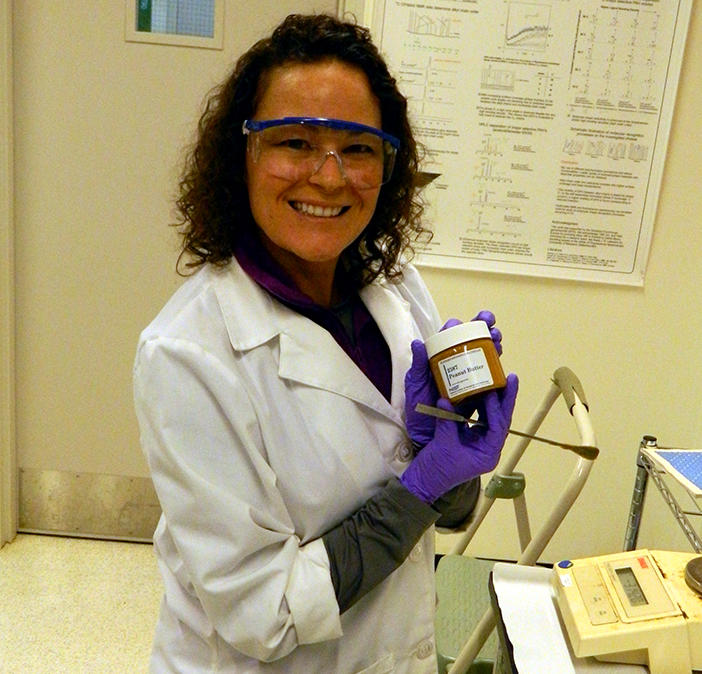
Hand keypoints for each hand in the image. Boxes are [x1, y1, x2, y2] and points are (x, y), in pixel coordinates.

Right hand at [400, 374, 518, 502]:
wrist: (423, 483)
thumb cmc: (436, 470)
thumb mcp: (443, 444)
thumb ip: (447, 421)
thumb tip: (445, 399)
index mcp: (487, 454)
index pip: (498, 427)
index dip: (496, 408)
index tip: (493, 391)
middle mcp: (487, 448)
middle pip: (500, 420)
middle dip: (505, 399)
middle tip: (511, 379)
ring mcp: (479, 443)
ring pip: (491, 418)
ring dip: (494, 400)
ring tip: (498, 380)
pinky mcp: (469, 438)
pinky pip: (478, 418)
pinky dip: (478, 405)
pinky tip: (479, 391)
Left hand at [404, 312, 502, 445]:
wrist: (428, 439)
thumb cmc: (418, 412)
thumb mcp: (416, 388)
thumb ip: (418, 367)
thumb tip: (418, 343)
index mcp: (437, 360)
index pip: (449, 337)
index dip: (459, 326)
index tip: (466, 322)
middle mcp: (453, 367)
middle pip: (470, 343)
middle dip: (483, 331)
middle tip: (491, 328)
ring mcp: (467, 379)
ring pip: (482, 357)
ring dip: (493, 346)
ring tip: (498, 342)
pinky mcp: (477, 394)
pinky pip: (489, 379)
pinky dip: (497, 371)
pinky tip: (501, 365)